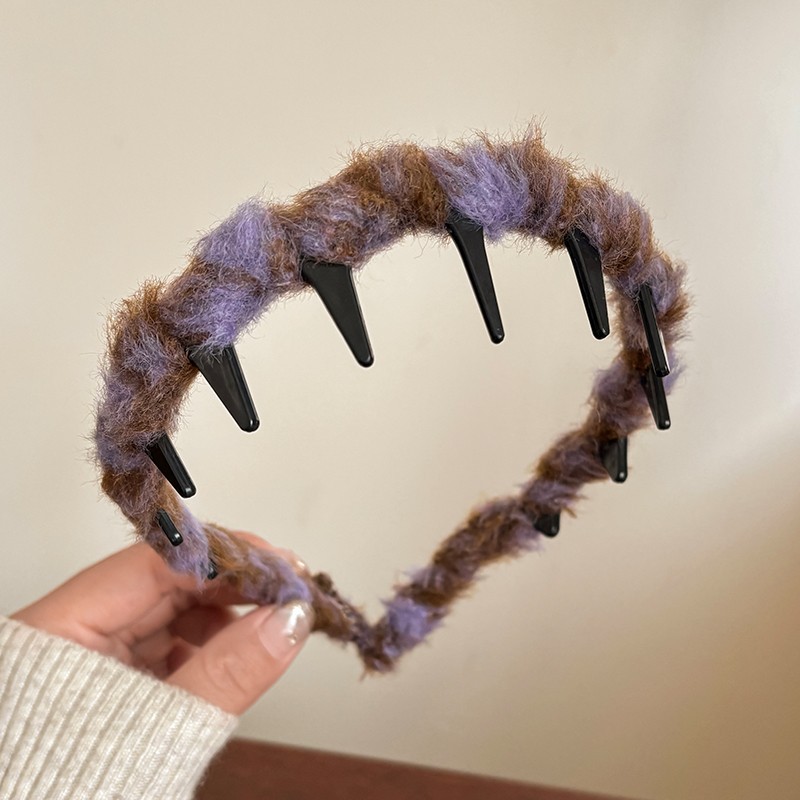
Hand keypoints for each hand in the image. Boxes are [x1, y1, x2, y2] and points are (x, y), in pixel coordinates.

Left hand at [10, 532, 312, 714]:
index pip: (155, 564)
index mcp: (60, 628)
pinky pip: (170, 643)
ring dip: (228, 611)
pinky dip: (211, 643)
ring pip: (172, 611)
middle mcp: (75, 629)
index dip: (224, 557)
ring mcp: (95, 653)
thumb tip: (290, 620)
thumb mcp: (159, 725)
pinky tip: (244, 648)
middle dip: (234, 583)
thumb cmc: (77, 791)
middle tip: (291, 586)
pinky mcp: (116, 677)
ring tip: (276, 618)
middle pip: (166, 583)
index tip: (279, 565)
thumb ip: (227, 672)